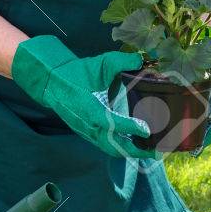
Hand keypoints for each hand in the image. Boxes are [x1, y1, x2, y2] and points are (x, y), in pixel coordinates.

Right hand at [11, 35, 152, 159]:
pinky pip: (107, 146)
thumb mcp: (100, 64)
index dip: (130, 127)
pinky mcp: (88, 135)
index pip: (111, 122)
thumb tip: (140, 59)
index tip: (147, 130)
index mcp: (89, 108)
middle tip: (157, 149)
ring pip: (111, 149)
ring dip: (131, 152)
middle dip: (136, 150)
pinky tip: (137, 146)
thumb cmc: (77, 73)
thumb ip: (120, 61)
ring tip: (151, 151)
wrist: (53, 84)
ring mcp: (88, 132)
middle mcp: (88, 125)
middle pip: (113, 145)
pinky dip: (123, 149)